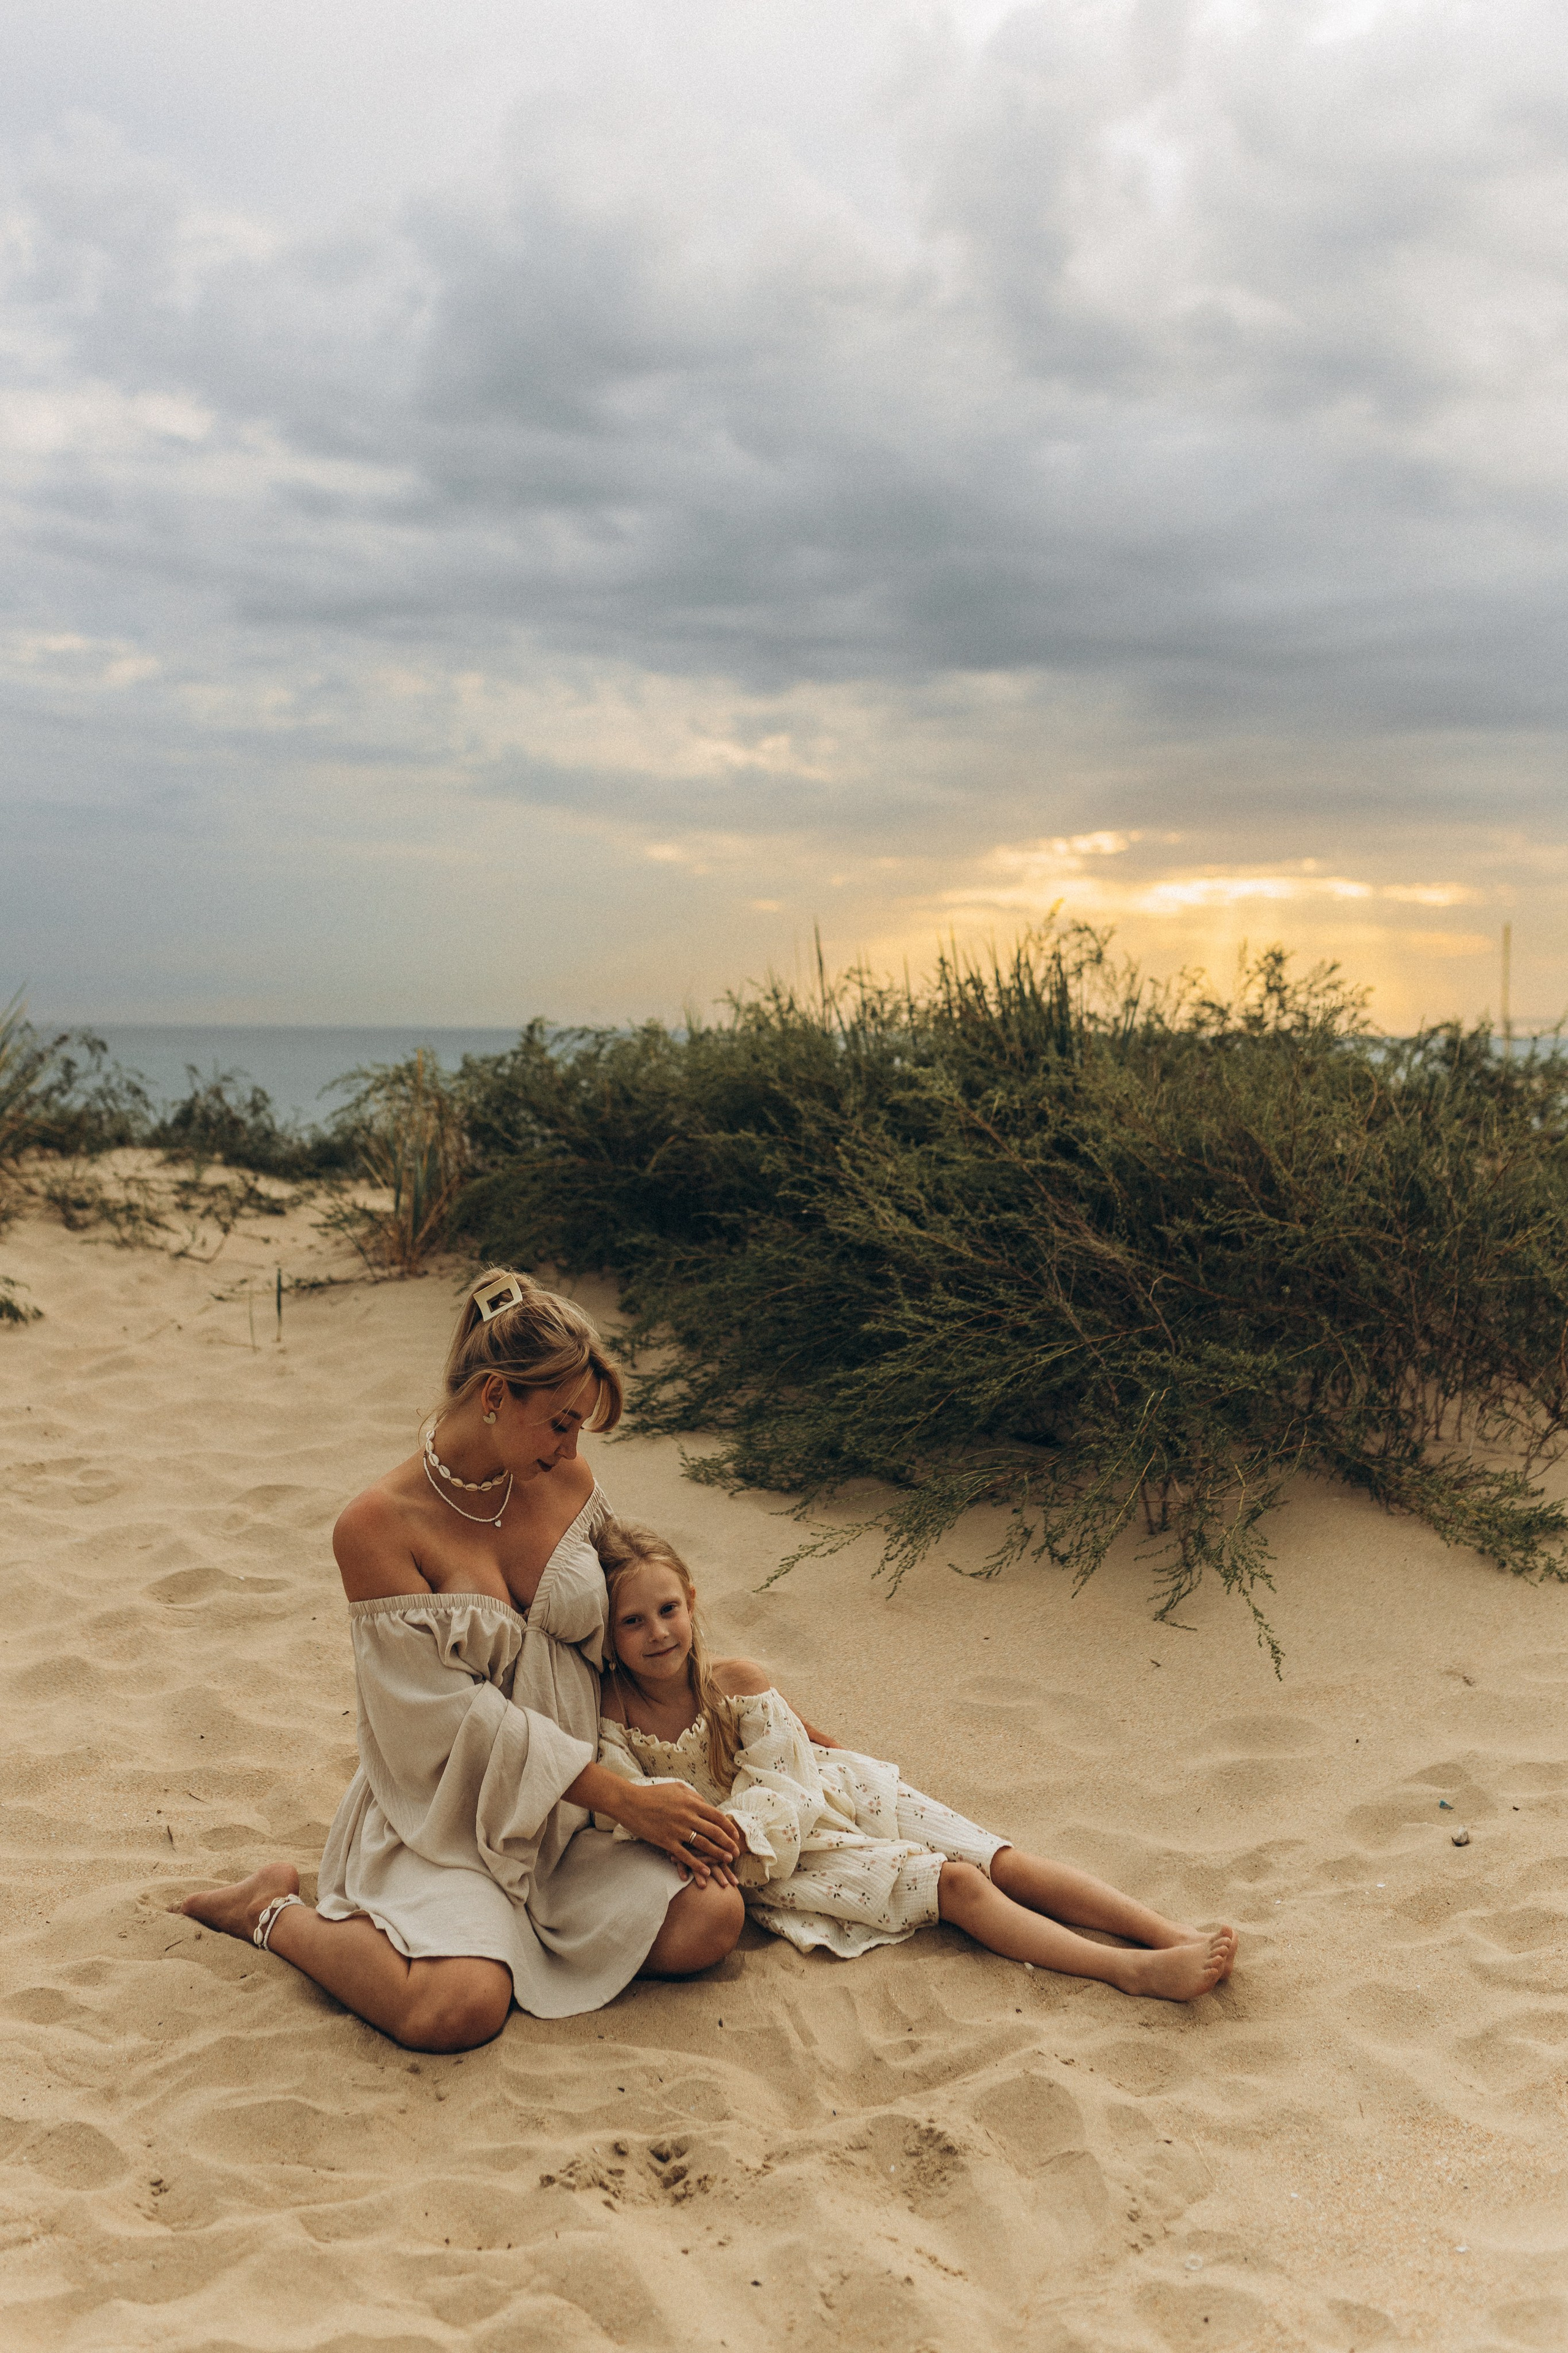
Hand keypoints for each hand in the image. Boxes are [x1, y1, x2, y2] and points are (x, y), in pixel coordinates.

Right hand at [613, 1779, 742, 1872]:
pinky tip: (705, 1871)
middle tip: (737, 1853)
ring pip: (703, 1845)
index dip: (728, 1827)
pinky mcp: (666, 1841)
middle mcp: (687, 1816)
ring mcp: (677, 1830)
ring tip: (727, 1861)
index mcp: (691, 1802)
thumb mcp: (676, 1788)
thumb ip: (693, 1796)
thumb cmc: (653, 1793)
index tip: (736, 1836)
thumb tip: (706, 1804)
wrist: (630, 1802)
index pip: (717, 1816)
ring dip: (717, 1854)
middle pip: (714, 1832)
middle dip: (728, 1843)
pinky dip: (696, 1864)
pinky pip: (685, 1855)